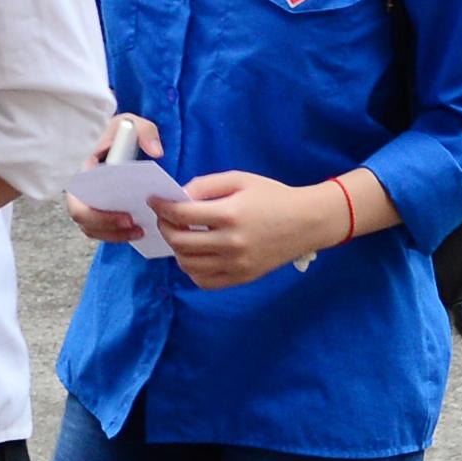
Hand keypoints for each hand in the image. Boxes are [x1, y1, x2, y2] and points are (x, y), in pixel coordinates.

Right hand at [64, 113, 163, 245]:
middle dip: (108, 228)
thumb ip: (145, 131)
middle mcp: (80, 189)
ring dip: (114, 235)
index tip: (126, 215)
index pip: (78, 202)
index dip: (98, 216)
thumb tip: (157, 152)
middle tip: (134, 226)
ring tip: (140, 231)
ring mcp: (88, 200)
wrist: (116, 136)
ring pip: (92, 229)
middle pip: (83, 221)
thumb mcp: (130, 123)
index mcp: (82, 172)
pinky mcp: (99, 208)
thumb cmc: (119, 131)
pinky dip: (117, 234)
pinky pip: (101, 229)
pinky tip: (139, 230)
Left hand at [151, 172, 344, 290]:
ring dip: (176, 249)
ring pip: (188, 264)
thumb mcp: (239, 179)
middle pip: (180, 241)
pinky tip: (195, 254)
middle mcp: (231, 243)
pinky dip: (192, 269)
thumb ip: (206, 185)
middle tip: (163, 217)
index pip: (182, 214)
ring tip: (179, 234)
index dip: (162, 207)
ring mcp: (237, 264)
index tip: (154, 201)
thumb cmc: (273, 196)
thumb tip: (178, 196)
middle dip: (164, 227)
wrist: (307, 222)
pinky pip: (205, 281)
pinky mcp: (242, 277)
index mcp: (230, 214)